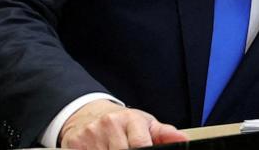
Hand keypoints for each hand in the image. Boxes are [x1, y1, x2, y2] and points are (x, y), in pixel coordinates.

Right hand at [59, 99, 188, 148]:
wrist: (88, 113)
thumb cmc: (122, 122)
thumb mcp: (144, 123)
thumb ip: (164, 134)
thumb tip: (184, 140)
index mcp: (129, 119)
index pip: (140, 145)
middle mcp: (109, 125)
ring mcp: (90, 136)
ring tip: (116, 149)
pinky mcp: (75, 145)